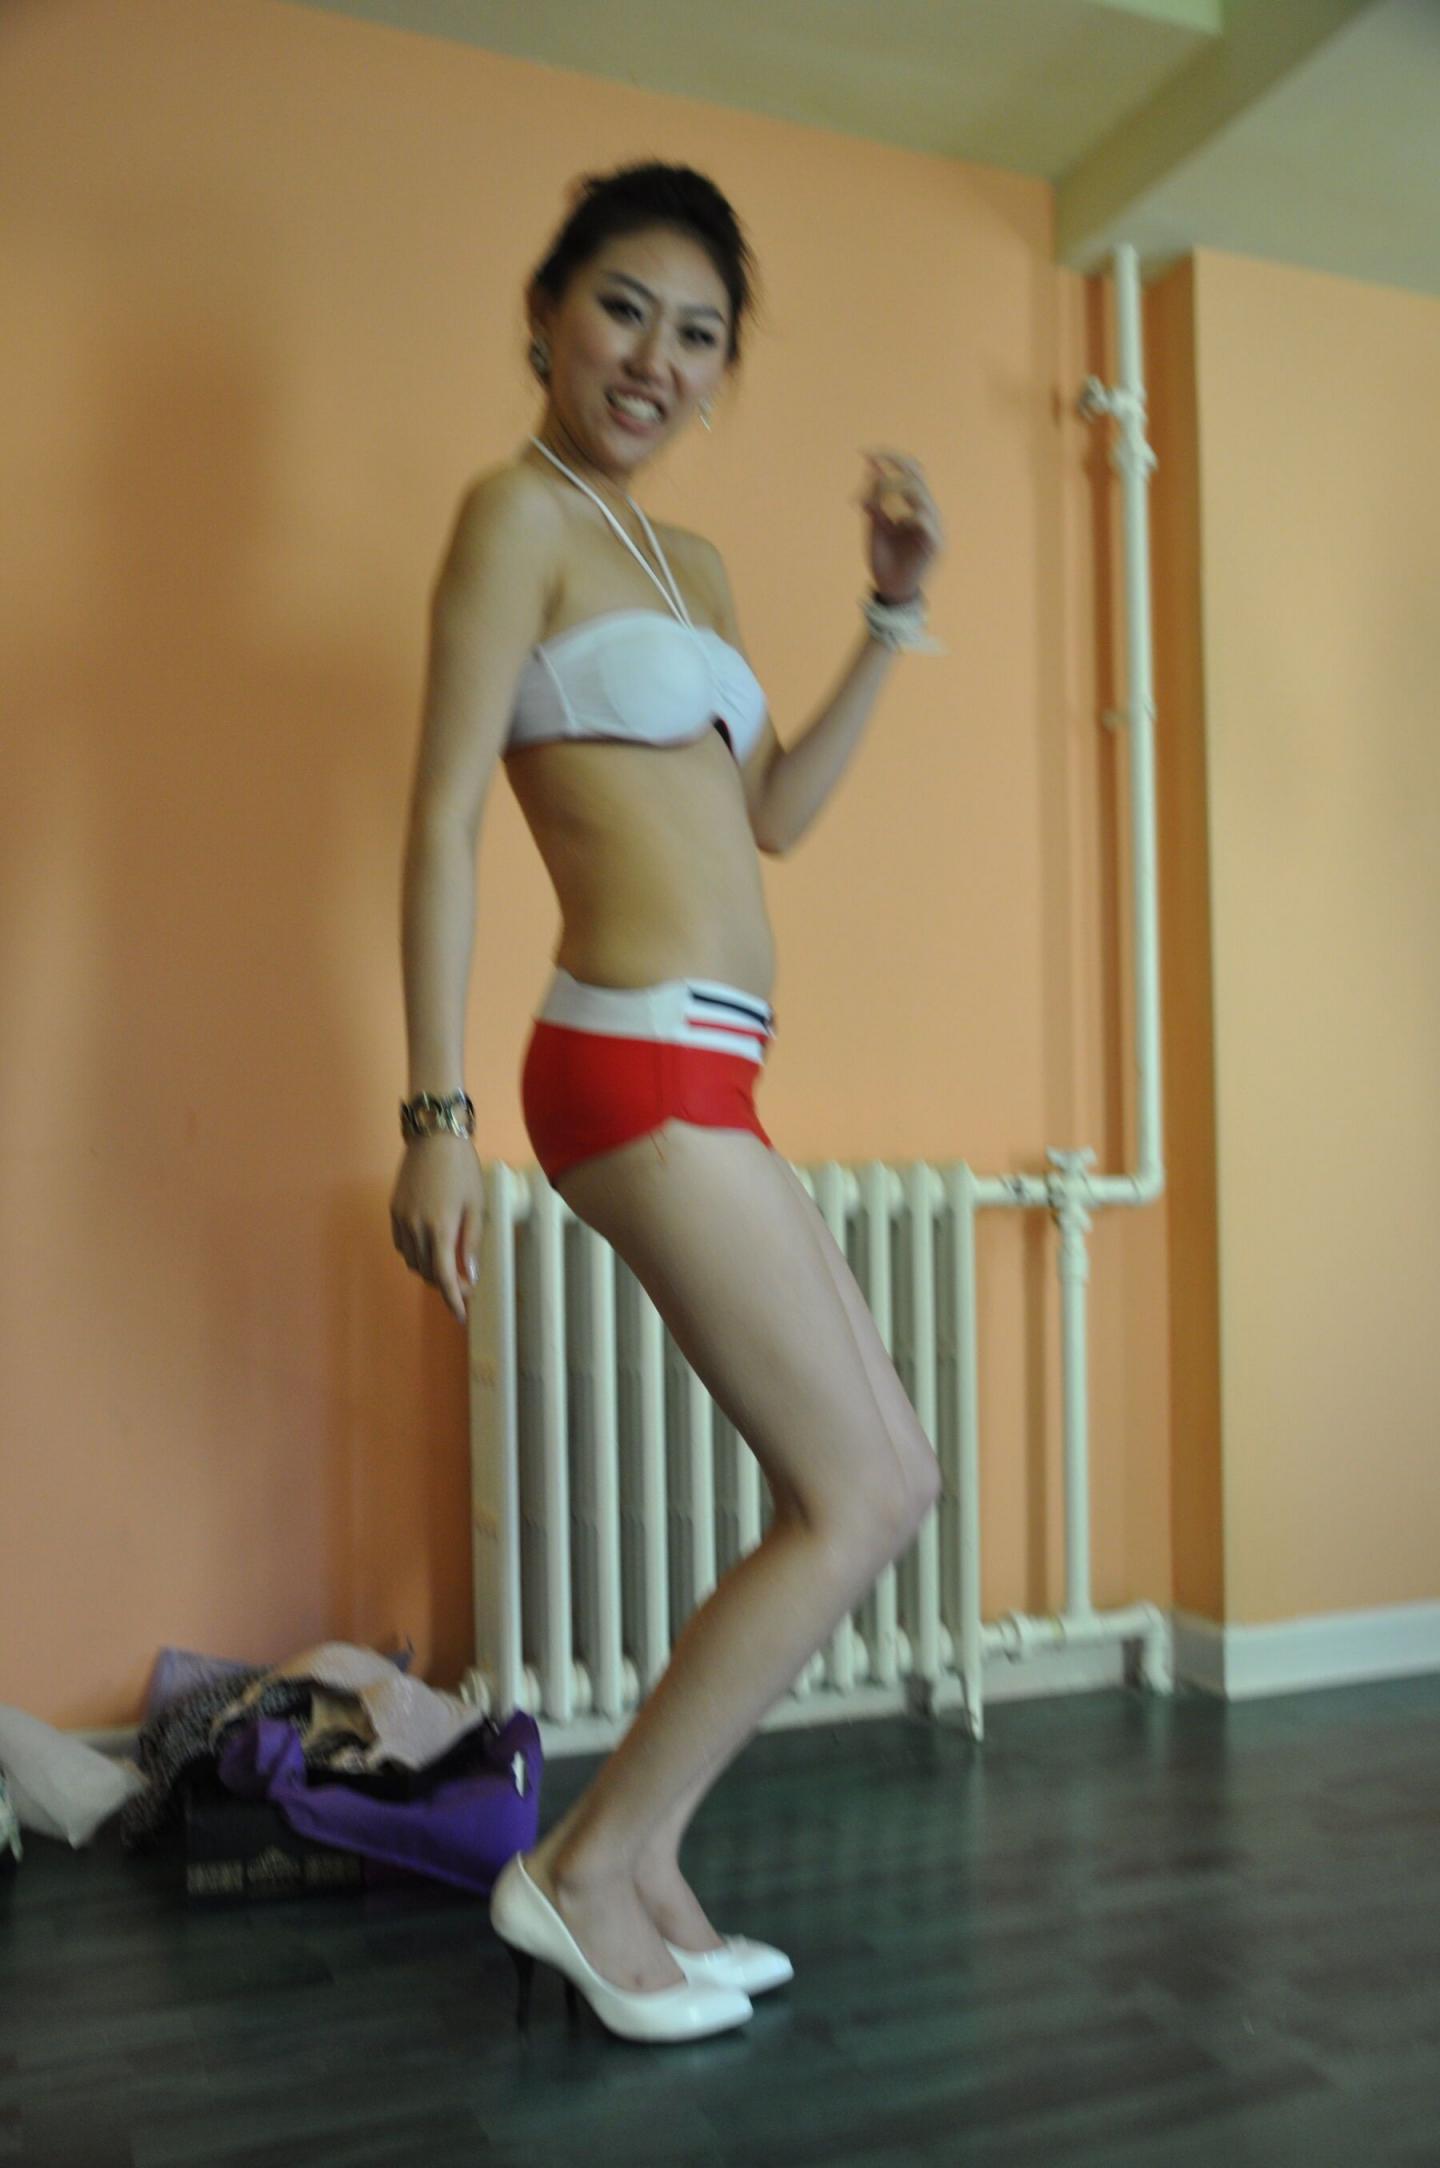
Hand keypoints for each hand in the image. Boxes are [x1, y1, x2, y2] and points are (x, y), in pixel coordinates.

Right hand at [390, 1134, 485, 1324]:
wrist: (434, 1137)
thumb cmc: (462, 1169)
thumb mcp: (476, 1206)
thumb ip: (470, 1243)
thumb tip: (469, 1275)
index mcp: (439, 1228)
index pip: (444, 1277)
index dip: (453, 1300)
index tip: (462, 1315)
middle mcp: (416, 1228)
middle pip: (428, 1272)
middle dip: (446, 1285)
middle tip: (466, 1286)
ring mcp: (401, 1219)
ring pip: (413, 1261)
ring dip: (431, 1271)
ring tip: (450, 1267)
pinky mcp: (394, 1211)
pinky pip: (402, 1245)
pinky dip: (416, 1255)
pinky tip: (431, 1249)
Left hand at [856, 449, 944, 602]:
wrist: (890, 592)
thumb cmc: (884, 561)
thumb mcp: (875, 525)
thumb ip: (875, 500)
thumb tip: (872, 467)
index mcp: (917, 507)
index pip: (911, 472)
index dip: (891, 458)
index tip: (865, 451)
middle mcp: (928, 513)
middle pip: (917, 475)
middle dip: (893, 461)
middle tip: (870, 457)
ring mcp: (934, 527)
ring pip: (919, 492)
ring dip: (893, 488)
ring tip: (872, 499)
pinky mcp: (934, 544)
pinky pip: (924, 519)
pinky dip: (905, 511)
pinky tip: (890, 517)